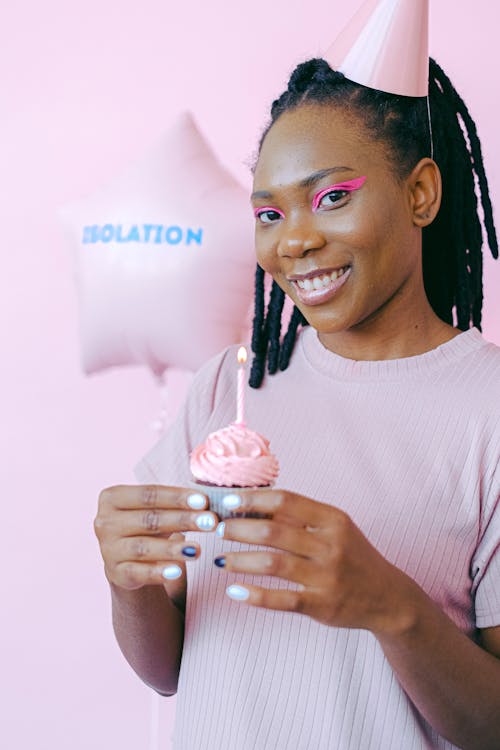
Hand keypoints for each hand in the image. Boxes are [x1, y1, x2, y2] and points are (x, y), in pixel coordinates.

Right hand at [94, 485, 217, 595]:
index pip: (149, 494)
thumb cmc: (149, 526)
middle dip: (183, 520)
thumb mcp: (157, 510)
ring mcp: (108, 549)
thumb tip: (209, 500)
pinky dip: (158, 572)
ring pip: (144, 547)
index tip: (204, 501)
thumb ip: (177, 503)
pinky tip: (177, 571)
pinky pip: (138, 572)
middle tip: (210, 522)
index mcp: (112, 497)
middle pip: (149, 519)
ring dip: (173, 548)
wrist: (130, 560)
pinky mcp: (114, 573)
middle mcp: (104, 522)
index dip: (177, 497)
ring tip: (198, 549)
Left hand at [217, 489, 416, 636]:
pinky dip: (255, 595)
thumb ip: (301, 517)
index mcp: (333, 519)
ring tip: (219, 560)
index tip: (228, 500)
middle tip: (217, 529)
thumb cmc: (353, 555)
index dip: (253, 499)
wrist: (388, 597)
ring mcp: (327, 577)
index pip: (286, 500)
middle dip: (239, 528)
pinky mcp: (322, 605)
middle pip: (274, 530)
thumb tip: (254, 504)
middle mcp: (331, 545)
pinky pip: (282, 599)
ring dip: (240, 560)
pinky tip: (235, 591)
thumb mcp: (336, 528)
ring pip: (272, 564)